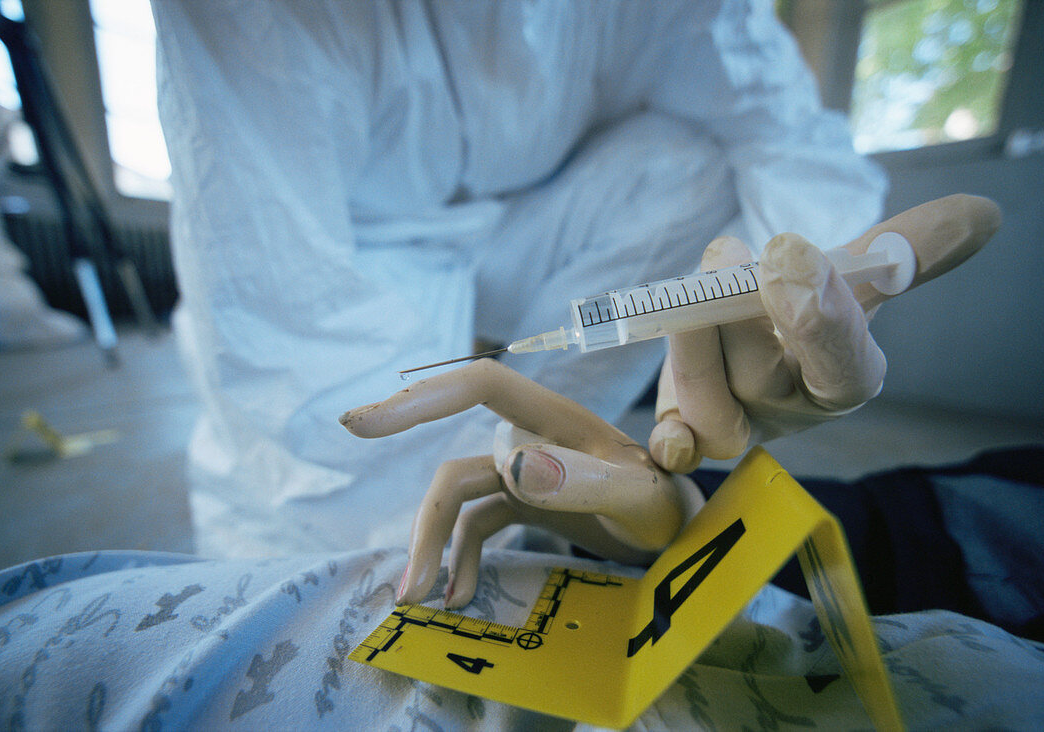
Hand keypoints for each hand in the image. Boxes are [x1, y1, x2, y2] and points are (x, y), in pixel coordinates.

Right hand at [341, 359, 702, 607]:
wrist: (678, 524)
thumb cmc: (667, 504)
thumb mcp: (640, 497)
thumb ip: (586, 481)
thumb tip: (511, 470)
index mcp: (556, 420)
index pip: (480, 388)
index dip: (422, 397)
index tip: (365, 423)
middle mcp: (530, 439)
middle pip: (455, 470)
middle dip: (426, 528)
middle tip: (404, 591)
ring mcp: (524, 470)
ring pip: (458, 501)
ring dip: (435, 549)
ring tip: (421, 604)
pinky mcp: (523, 499)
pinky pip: (476, 524)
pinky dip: (462, 557)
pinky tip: (460, 596)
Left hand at [649, 194, 1000, 472]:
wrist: (753, 339)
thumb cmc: (807, 310)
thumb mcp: (857, 277)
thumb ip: (909, 249)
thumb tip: (984, 212)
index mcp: (842, 377)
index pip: (844, 367)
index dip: (822, 319)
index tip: (795, 253)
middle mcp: (788, 409)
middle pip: (761, 381)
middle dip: (742, 320)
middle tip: (730, 253)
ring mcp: (736, 424)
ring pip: (711, 404)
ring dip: (693, 346)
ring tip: (695, 280)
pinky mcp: (688, 427)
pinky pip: (678, 448)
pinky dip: (672, 444)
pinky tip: (666, 434)